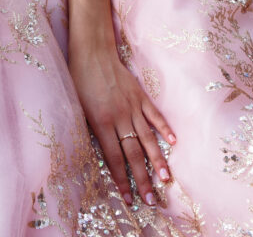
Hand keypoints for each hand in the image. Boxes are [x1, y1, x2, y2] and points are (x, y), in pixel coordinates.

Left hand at [68, 33, 175, 207]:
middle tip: (150, 200)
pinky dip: (164, 128)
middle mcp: (119, 117)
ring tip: (165, 179)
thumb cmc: (80, 81)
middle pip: (133, 153)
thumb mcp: (79, 108)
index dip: (122, 180)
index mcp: (101, 123)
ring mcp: (132, 106)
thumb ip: (94, 130)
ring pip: (147, 138)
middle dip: (142, 179)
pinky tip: (173, 142)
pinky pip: (154, 115)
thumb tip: (104, 154)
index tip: (129, 199)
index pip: (114, 158)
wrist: (92, 52)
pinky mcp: (140, 95)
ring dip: (157, 160)